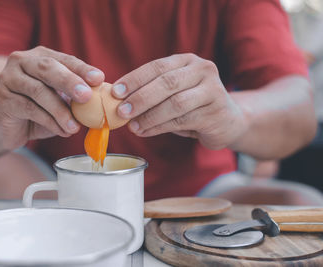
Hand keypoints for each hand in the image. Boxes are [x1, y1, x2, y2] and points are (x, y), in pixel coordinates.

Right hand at [0, 46, 104, 151]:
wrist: (6, 127)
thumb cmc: (38, 111)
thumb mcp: (60, 101)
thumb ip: (75, 97)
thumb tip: (103, 100)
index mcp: (40, 56)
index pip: (65, 59)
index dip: (82, 69)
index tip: (99, 79)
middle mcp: (22, 62)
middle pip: (48, 68)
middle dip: (70, 82)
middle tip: (87, 96)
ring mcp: (9, 78)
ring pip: (39, 91)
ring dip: (61, 110)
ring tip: (75, 127)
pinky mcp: (2, 99)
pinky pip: (30, 109)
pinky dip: (49, 121)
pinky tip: (61, 131)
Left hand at [112, 53, 246, 149]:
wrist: (228, 121)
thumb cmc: (192, 105)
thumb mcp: (174, 91)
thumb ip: (152, 91)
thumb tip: (118, 102)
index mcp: (187, 61)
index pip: (157, 67)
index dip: (134, 79)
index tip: (115, 92)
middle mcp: (203, 70)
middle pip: (167, 83)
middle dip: (140, 98)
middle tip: (121, 112)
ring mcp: (213, 91)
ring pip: (175, 104)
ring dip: (149, 117)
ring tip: (132, 127)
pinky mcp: (216, 113)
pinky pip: (182, 121)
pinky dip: (159, 128)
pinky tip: (146, 132)